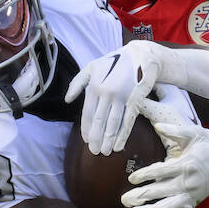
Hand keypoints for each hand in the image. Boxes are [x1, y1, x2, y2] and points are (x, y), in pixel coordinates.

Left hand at [65, 41, 164, 155]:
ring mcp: (122, 97)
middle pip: (100, 121)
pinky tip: (119, 145)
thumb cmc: (114, 62)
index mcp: (94, 87)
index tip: (86, 140)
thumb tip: (67, 100)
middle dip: (97, 138)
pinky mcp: (135, 100)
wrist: (141, 55)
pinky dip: (123, 135)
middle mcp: (106, 93)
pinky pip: (128, 121)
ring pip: (113, 123)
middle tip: (95, 152)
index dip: (87, 129)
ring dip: (109, 140)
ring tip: (106, 152)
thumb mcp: (91, 67)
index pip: (88, 113)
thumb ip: (77, 83)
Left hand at [121, 122, 208, 207]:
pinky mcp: (194, 203)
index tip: (131, 178)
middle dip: (140, 196)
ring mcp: (191, 196)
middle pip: (160, 192)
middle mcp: (187, 183)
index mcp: (185, 165)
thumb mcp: (195, 133)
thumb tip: (157, 125)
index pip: (160, 172)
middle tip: (124, 199)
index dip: (144, 175)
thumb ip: (176, 130)